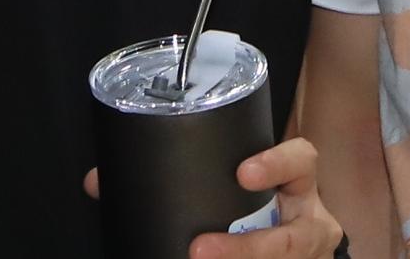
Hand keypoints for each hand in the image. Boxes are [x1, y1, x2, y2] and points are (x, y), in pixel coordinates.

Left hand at [81, 137, 343, 258]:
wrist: (295, 247)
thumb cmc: (257, 207)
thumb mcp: (234, 188)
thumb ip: (180, 178)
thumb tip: (99, 181)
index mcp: (298, 185)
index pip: (302, 160)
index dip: (277, 165)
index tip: (241, 173)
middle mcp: (310, 224)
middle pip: (293, 238)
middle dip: (248, 249)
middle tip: (200, 249)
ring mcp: (306, 257)